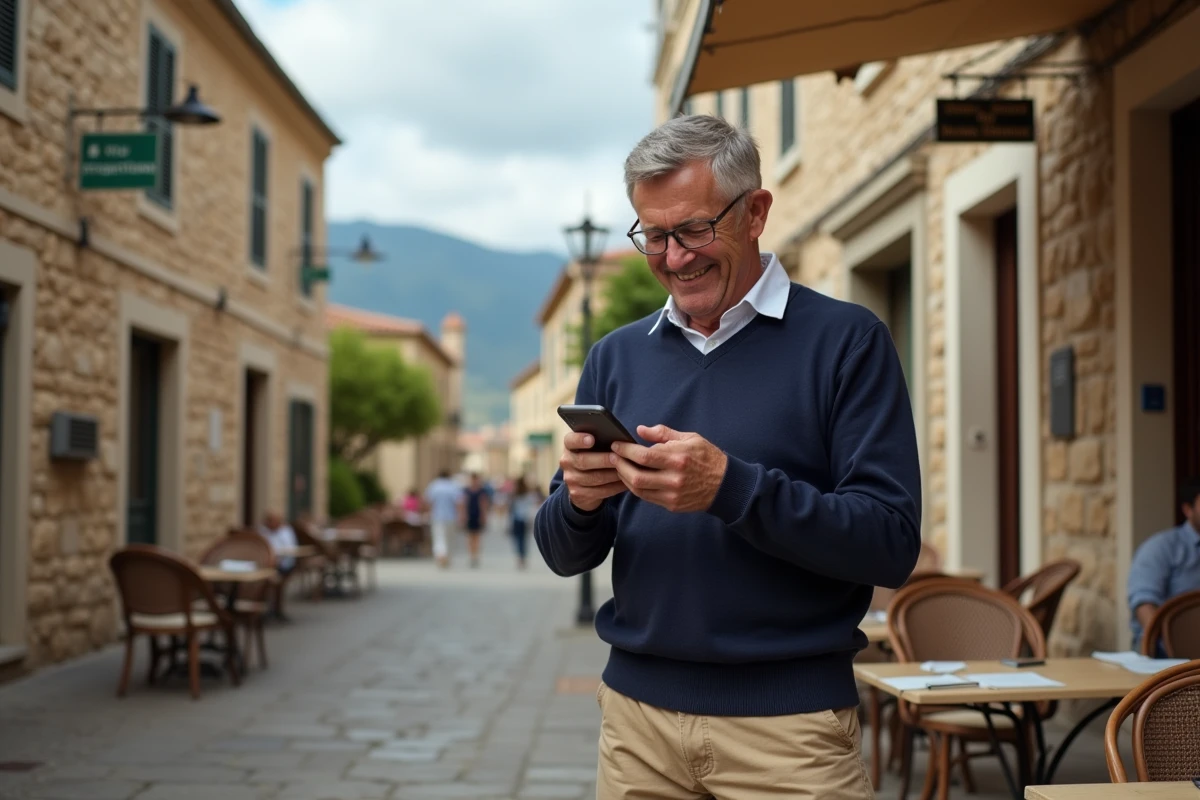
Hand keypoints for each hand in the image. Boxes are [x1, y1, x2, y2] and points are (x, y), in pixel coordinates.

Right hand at [559, 432, 626, 511]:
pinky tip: (625, 483)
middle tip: (618, 457)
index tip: (592, 439)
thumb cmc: (594, 456)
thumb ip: (600, 441)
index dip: (580, 440)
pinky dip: (615, 487)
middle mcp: (566, 462)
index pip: (570, 440)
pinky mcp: (578, 494)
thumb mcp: (592, 447)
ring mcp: (571, 479)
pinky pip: (600, 491)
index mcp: (569, 446)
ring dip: (612, 474)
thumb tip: (620, 440)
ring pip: (594, 478)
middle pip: (583, 461)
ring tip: (627, 470)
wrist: (583, 483)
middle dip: (603, 459)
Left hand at [609, 425, 726, 512]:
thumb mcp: (689, 438)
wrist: (726, 485)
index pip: (644, 456)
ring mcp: (672, 494)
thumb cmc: (707, 457)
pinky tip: (632, 478)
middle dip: (620, 465)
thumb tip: (640, 430)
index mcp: (678, 458)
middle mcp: (674, 478)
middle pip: (637, 476)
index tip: (616, 445)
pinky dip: (636, 488)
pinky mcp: (672, 504)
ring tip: (619, 467)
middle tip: (612, 456)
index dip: (625, 450)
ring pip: (638, 489)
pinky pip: (646, 497)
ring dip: (624, 478)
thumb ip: (663, 433)